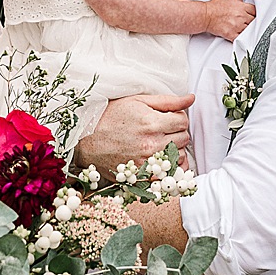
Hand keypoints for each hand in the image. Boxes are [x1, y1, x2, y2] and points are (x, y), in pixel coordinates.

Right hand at [73, 93, 192, 170]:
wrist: (85, 140)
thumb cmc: (109, 116)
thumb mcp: (137, 101)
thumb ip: (167, 100)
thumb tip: (191, 98)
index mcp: (151, 122)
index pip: (183, 121)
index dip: (178, 117)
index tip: (168, 117)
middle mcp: (151, 143)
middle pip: (183, 138)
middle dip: (177, 132)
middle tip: (162, 129)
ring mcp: (147, 162)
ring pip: (179, 156)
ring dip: (173, 149)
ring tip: (158, 142)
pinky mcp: (142, 176)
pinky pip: (169, 174)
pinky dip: (168, 166)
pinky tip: (158, 158)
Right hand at [205, 0, 255, 40]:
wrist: (205, 15)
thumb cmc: (214, 6)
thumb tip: (242, 2)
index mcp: (241, 7)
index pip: (255, 10)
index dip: (253, 12)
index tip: (251, 14)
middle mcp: (241, 17)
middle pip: (253, 21)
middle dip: (251, 21)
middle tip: (247, 21)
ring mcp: (237, 26)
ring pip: (249, 30)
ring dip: (247, 29)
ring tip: (243, 27)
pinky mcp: (232, 34)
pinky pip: (241, 38)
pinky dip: (242, 38)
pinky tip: (240, 35)